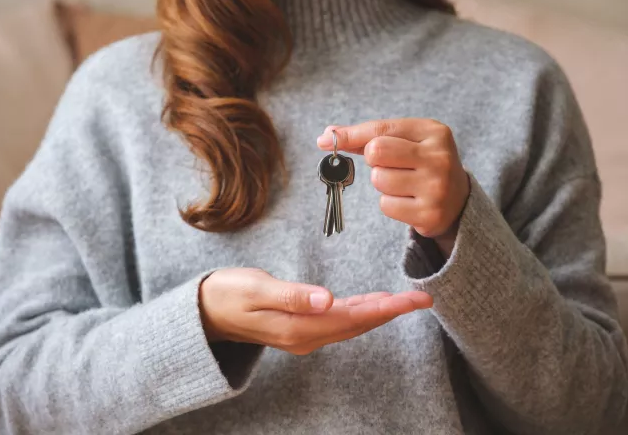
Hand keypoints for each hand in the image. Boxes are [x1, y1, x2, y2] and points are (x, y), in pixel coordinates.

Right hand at [200, 268, 431, 354]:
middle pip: (358, 324)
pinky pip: (338, 323)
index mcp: (299, 327)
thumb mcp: (257, 289)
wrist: (205, 312)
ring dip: (379, 313)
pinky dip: (359, 313)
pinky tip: (369, 304)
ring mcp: (303, 336)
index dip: (385, 309)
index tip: (412, 300)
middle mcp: (306, 337)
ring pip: (350, 324)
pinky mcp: (300, 329)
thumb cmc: (228, 294)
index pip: (352, 318)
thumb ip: (293, 296)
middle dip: (391, 311)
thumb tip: (328, 299)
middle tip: (422, 299)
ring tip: (405, 301)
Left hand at [317, 119, 469, 253]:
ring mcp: (436, 187)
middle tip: (389, 165)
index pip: (381, 130)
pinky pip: (386, 205)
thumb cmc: (422, 163)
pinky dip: (390, 204)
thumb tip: (325, 137)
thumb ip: (368, 137)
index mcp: (434, 132)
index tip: (326, 139)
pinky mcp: (429, 214)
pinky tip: (409, 201)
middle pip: (376, 152)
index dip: (351, 134)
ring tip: (404, 183)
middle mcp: (439, 158)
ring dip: (382, 184)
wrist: (458, 200)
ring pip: (379, 180)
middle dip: (374, 161)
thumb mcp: (406, 141)